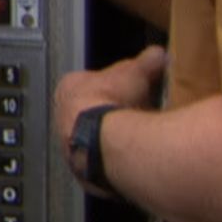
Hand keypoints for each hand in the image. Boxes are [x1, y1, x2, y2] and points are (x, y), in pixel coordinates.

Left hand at [52, 45, 167, 150]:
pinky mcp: (81, 166)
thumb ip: (147, 61)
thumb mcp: (137, 72)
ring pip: (93, 135)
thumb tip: (159, 55)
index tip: (130, 88)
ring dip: (112, 135)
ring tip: (137, 134)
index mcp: (68, 87)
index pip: (89, 80)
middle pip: (90, 109)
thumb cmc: (112, 101)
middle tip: (136, 112)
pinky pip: (100, 158)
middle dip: (111, 111)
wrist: (105, 142)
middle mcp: (62, 115)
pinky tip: (131, 153)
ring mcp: (69, 143)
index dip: (112, 83)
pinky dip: (114, 155)